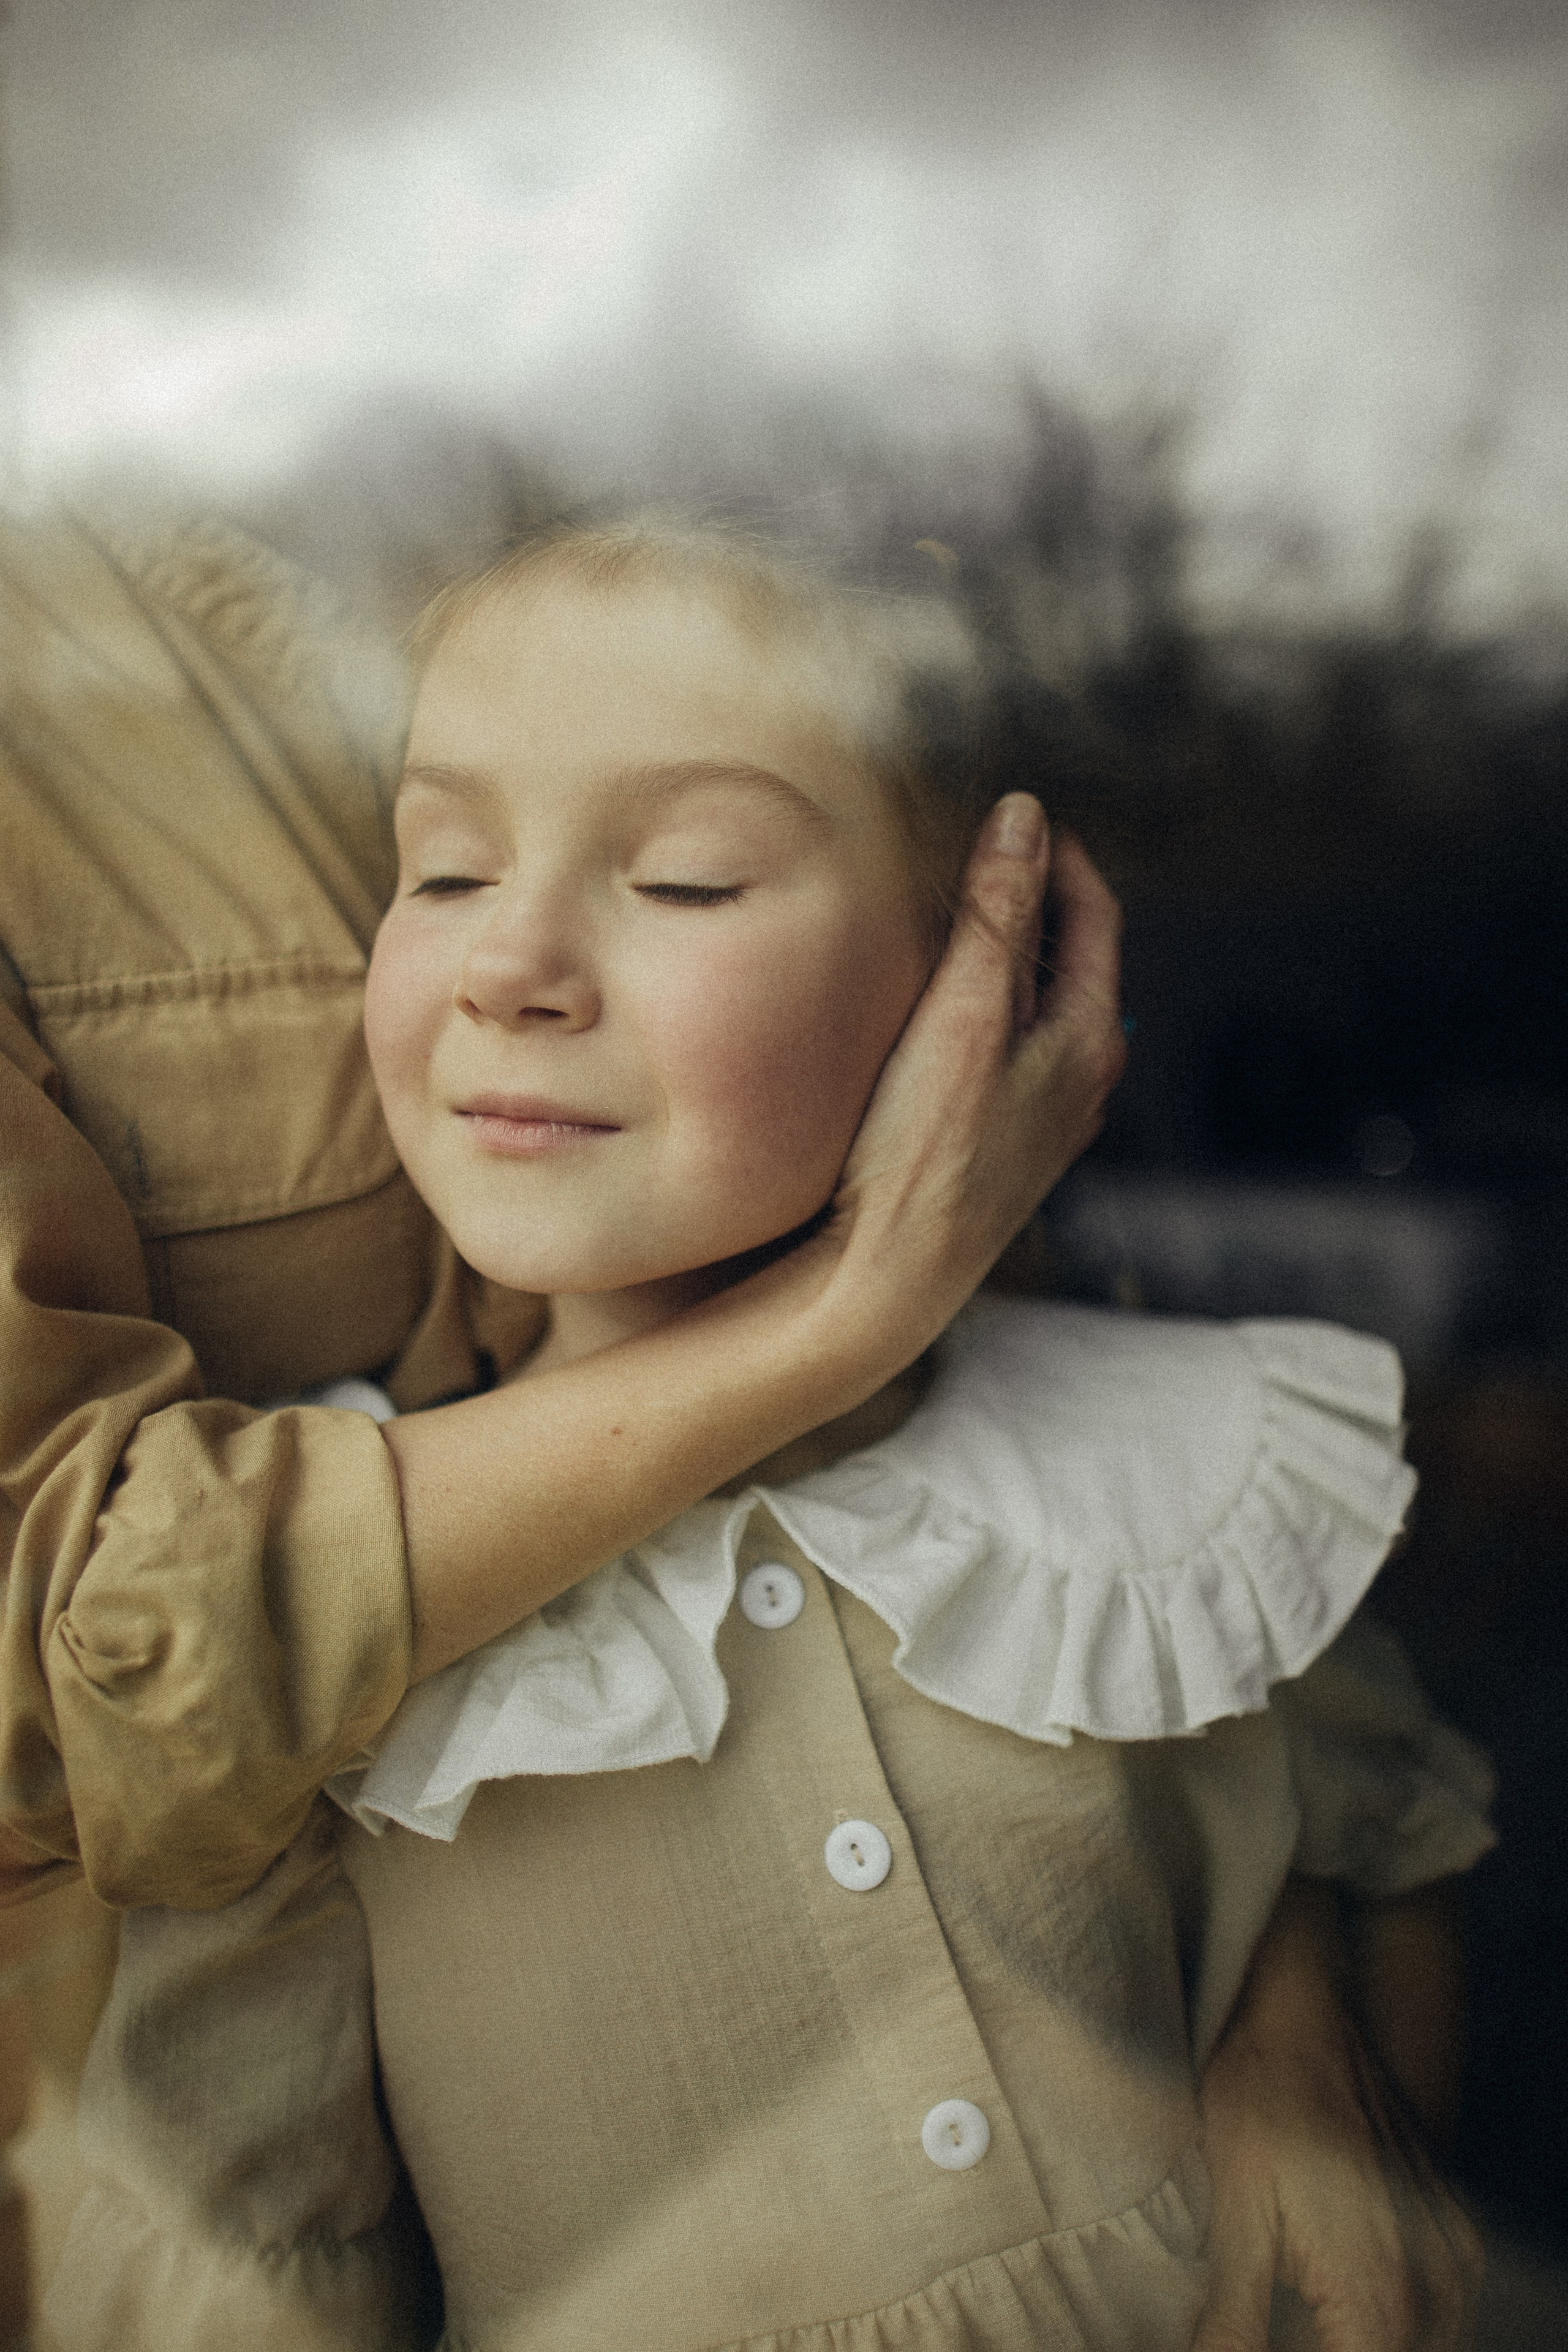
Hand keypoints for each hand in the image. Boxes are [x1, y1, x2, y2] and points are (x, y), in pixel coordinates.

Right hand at [824, 794, 1124, 1349]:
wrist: (891, 1278)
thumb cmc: (927, 1152)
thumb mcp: (963, 1014)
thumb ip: (997, 915)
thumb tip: (1024, 819)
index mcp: (1089, 1041)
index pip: (1096, 917)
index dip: (1058, 856)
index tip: (1016, 815)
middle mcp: (1081, 1081)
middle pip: (1070, 960)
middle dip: (1029, 900)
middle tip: (975, 853)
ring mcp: (1044, 1118)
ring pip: (1036, 1007)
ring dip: (1002, 956)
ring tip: (949, 917)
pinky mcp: (1002, 1145)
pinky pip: (1006, 1049)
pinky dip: (982, 1007)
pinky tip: (934, 1010)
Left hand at [1194, 1885, 1483, 2351]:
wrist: (1306, 2014)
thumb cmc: (1262, 2098)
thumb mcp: (1234, 2216)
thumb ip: (1236, 2319)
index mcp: (1378, 2299)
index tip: (1253, 2338)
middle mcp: (1433, 2287)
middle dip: (1329, 2348)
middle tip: (1266, 2321)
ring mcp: (1451, 2257)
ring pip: (1417, 2342)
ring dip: (1360, 2336)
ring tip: (1300, 2313)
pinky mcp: (1452, 2230)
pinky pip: (1437, 2309)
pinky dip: (1393, 2319)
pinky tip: (1340, 2299)